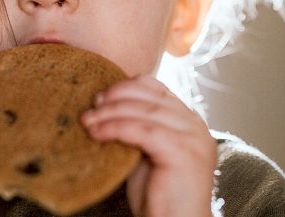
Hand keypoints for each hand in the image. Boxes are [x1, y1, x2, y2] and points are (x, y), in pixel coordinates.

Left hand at [80, 75, 216, 216]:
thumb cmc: (159, 198)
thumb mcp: (146, 154)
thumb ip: (137, 130)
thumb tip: (104, 108)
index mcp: (189, 122)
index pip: (158, 89)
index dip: (128, 87)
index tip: (102, 96)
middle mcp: (196, 126)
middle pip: (151, 97)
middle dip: (116, 97)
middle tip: (91, 106)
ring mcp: (193, 138)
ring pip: (145, 111)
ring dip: (110, 112)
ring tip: (87, 120)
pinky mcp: (183, 151)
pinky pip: (143, 130)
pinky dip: (116, 128)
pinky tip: (97, 133)